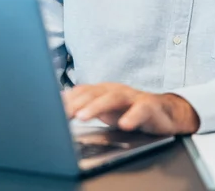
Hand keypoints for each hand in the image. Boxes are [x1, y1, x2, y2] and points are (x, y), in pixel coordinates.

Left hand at [62, 83, 199, 134]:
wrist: (163, 113)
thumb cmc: (129, 111)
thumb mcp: (104, 109)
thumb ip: (84, 105)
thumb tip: (58, 104)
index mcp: (104, 90)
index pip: (82, 92)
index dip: (67, 100)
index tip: (51, 110)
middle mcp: (116, 90)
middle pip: (94, 93)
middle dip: (77, 103)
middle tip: (64, 115)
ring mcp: (133, 97)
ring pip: (113, 98)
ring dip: (97, 107)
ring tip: (83, 117)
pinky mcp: (150, 107)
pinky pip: (141, 110)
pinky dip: (132, 117)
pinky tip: (124, 125)